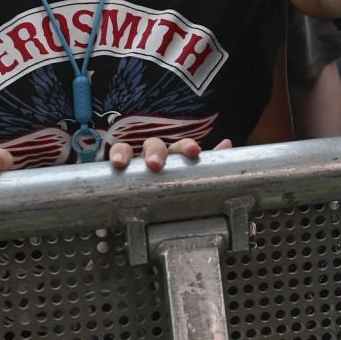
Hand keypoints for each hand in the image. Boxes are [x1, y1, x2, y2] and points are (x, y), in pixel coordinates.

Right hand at [105, 136, 228, 170]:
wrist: (142, 195)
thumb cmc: (170, 182)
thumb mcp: (189, 174)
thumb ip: (210, 161)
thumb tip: (227, 144)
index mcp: (174, 156)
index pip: (181, 147)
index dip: (187, 147)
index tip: (194, 151)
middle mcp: (154, 153)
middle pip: (155, 145)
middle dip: (156, 152)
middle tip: (155, 165)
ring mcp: (134, 158)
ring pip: (129, 147)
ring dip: (125, 152)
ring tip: (122, 164)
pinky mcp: (117, 164)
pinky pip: (114, 153)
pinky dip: (115, 155)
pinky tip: (113, 164)